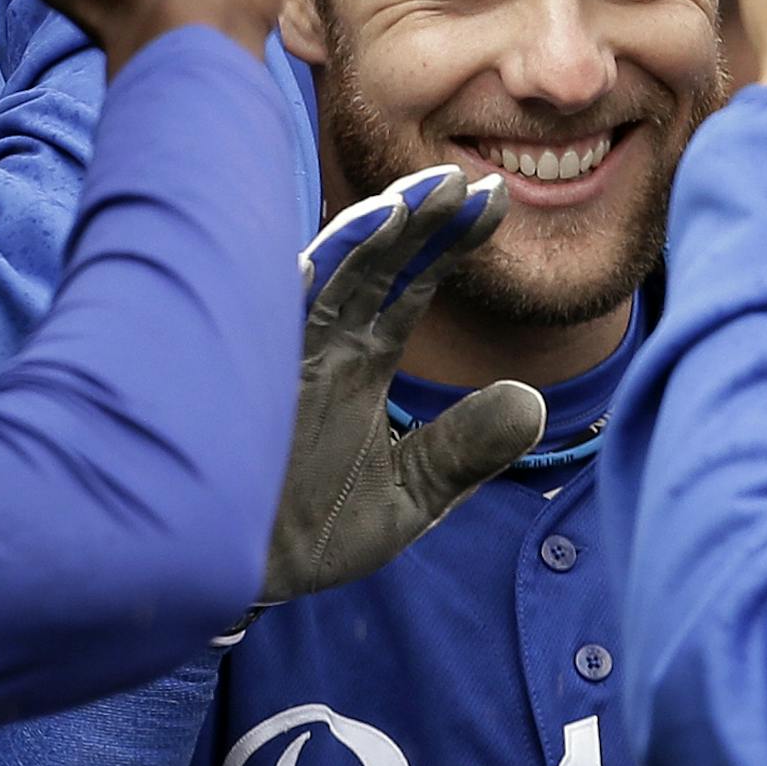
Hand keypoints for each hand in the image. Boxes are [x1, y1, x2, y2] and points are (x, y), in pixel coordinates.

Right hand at [265, 168, 544, 601]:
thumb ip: (465, 449)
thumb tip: (534, 401)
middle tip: (464, 179)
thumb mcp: (408, 495)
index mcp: (358, 356)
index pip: (412, 282)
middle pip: (374, 262)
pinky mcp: (243, 386)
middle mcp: (319, 342)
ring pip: (322, 281)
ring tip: (406, 204)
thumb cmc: (308, 532)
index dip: (451, 242)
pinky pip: (264, 330)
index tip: (496, 201)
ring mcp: (279, 357)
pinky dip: (291, 296)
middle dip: (417, 219)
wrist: (233, 586)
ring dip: (361, 241)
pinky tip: (319, 264)